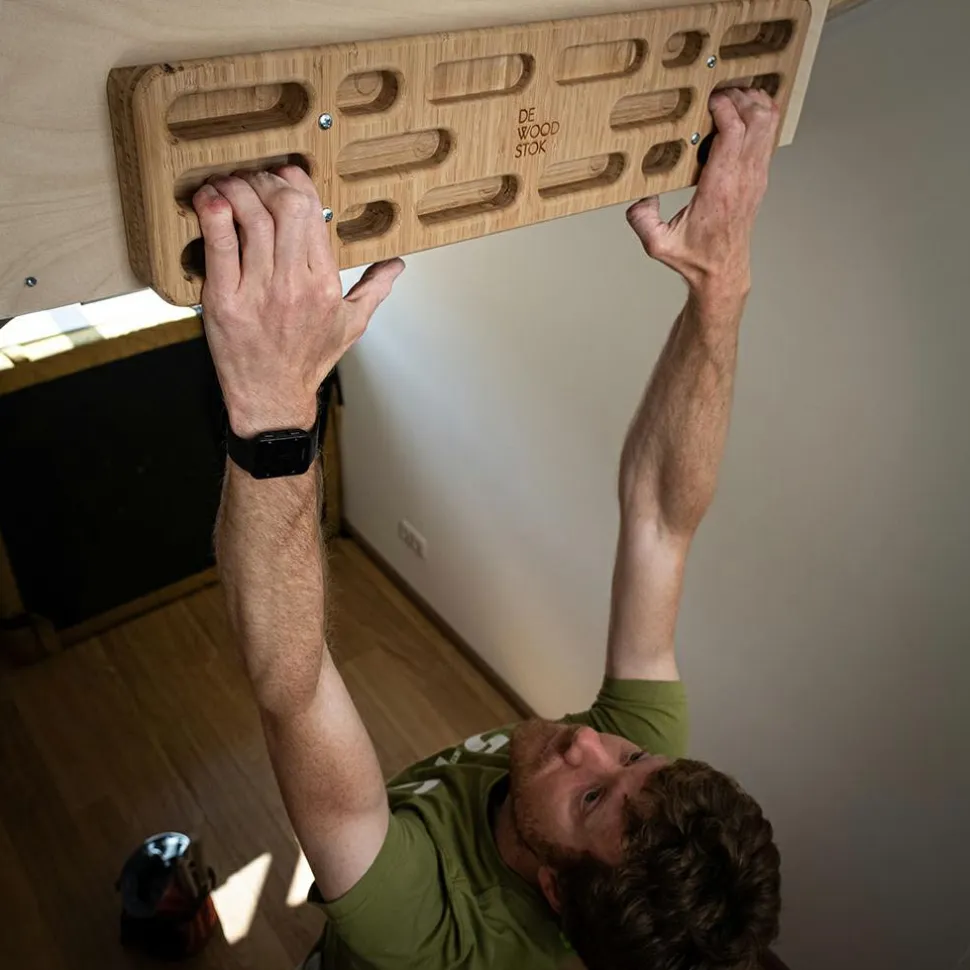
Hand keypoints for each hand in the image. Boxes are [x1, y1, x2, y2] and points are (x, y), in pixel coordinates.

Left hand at [192, 167, 403, 436]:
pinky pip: (218, 246)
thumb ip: (374, 290)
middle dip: (265, 181)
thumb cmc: (306, 361)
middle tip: (252, 178)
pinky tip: (208, 200)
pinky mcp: (225, 302)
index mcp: (325, 284)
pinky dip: (212, 215)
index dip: (295, 183)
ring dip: (236, 189)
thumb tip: (396, 266)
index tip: (284, 174)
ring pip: (249, 219)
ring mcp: (258, 292)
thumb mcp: (351, 327)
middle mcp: (294, 284)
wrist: (272, 397)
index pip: (312, 214)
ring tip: (227, 184)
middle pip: (283, 208)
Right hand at [626, 88, 779, 299]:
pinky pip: (769, 135)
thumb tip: (639, 194)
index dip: (724, 106)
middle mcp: (743, 178)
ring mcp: (756, 176)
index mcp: (719, 187)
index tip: (709, 100)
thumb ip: (642, 218)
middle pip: (757, 118)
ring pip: (768, 123)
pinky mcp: (759, 177)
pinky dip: (761, 116)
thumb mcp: (657, 243)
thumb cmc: (694, 257)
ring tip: (733, 96)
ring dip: (754, 103)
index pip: (734, 132)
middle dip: (739, 96)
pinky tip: (745, 112)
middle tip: (719, 92)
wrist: (722, 272)